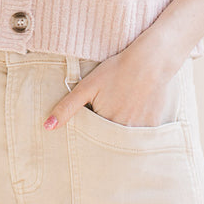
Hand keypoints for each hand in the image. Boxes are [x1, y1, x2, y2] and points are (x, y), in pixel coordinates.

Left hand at [43, 41, 178, 130]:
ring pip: (125, 141)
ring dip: (120, 137)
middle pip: (108, 142)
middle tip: (108, 112)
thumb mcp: (87, 87)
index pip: (91, 139)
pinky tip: (136, 114)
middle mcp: (123, 132)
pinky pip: (143, 138)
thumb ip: (67, 108)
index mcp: (104, 125)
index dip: (89, 132)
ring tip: (122, 113)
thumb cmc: (116, 71)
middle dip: (104, 137)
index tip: (90, 123)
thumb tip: (47, 127)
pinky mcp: (155, 126)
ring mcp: (141, 130)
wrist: (151, 60)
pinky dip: (138, 133)